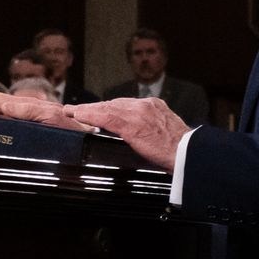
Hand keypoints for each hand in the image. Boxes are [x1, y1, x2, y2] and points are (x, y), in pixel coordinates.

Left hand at [65, 96, 190, 168]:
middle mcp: (144, 105)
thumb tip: (141, 135)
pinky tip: (78, 115)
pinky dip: (89, 115)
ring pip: (106, 108)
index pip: (125, 104)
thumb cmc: (180, 149)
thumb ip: (151, 127)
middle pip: (113, 104)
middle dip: (95, 108)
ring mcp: (137, 113)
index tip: (97, 110)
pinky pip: (105, 118)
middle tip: (78, 110)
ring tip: (71, 111)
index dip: (108, 107)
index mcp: (154, 106)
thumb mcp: (166, 131)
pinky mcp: (131, 125)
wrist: (187, 153)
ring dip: (86, 110)